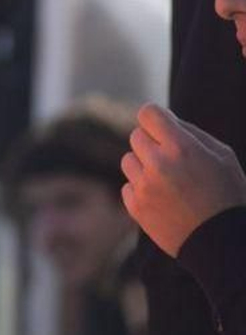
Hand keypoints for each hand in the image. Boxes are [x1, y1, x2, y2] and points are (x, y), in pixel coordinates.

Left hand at [122, 103, 245, 256]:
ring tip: (170, 183)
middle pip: (136, 136)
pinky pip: (128, 186)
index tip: (162, 128)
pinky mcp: (135, 207)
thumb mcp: (222, 156)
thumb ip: (190, 133)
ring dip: (144, 166)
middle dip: (152, 144)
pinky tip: (164, 200)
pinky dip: (141, 190)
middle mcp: (158, 164)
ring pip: (128, 160)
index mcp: (181, 147)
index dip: (155, 119)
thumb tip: (165, 120)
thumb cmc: (228, 194)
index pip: (148, 113)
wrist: (223, 242)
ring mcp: (144, 186)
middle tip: (174, 161)